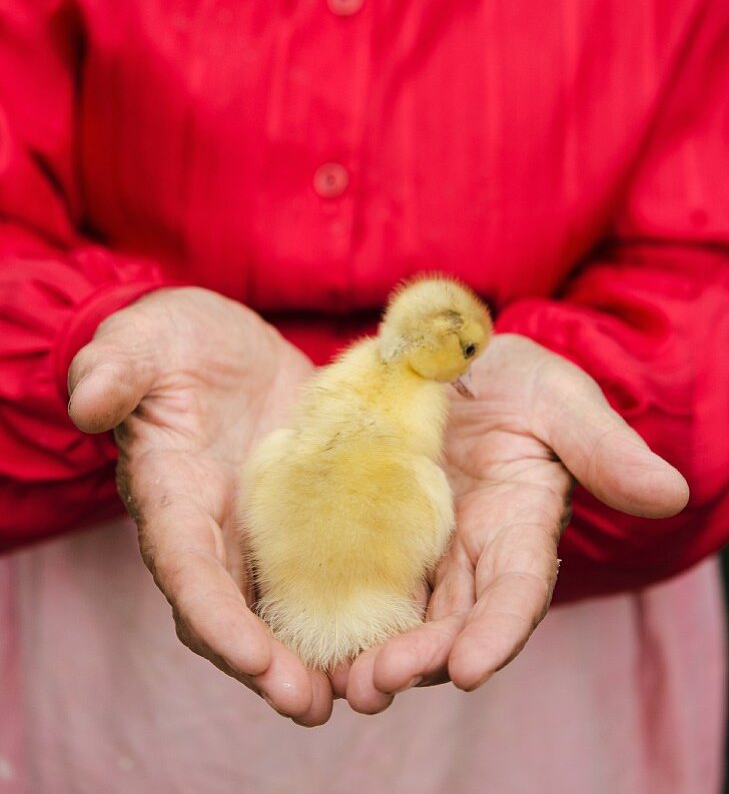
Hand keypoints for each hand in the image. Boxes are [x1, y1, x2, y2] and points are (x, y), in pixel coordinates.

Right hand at [67, 287, 332, 725]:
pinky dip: (364, 599)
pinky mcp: (319, 512)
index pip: (185, 569)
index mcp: (173, 496)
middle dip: (270, 666)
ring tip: (366, 687)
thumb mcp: (142, 340)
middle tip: (312, 703)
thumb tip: (89, 399)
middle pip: (238, 615)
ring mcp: (271, 528)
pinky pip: (340, 563)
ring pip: (290, 607)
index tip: (248, 658)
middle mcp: (221, 531)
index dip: (213, 617)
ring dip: (321, 653)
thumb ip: (116, 368)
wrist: (222, 346)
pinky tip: (405, 625)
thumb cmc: (172, 343)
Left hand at [342, 334, 688, 712]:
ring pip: (400, 612)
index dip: (497, 632)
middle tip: (377, 683)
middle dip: (421, 658)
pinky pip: (349, 570)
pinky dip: (334, 605)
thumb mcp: (559, 397)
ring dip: (374, 651)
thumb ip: (602, 447)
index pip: (517, 591)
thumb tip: (668, 495)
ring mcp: (417, 543)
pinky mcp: (366, 526)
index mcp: (521, 525)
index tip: (468, 668)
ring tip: (344, 682)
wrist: (445, 352)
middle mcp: (469, 550)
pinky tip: (302, 631)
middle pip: (451, 620)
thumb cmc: (513, 376)